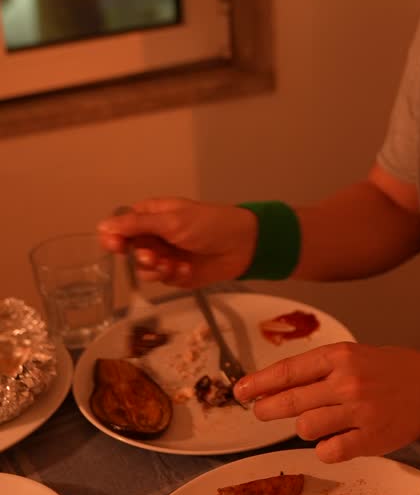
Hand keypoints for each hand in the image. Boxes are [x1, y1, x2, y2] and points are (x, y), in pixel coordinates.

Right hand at [97, 197, 257, 287]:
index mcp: (152, 215)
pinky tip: (188, 269)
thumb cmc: (208, 224)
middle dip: (142, 255)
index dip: (115, 236)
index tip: (114, 245)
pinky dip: (173, 275)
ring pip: (143, 269)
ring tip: (175, 264)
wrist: (242, 245)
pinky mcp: (176, 274)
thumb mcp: (171, 221)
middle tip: (154, 256)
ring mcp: (165, 255)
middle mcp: (155, 235)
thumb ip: (137, 225)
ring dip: (157, 268)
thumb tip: (102, 226)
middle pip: (130, 250)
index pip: (122, 225)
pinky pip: (162, 279)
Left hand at [234, 342, 419, 460]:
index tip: (240, 391)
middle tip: (259, 412)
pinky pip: (329, 452)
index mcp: (342, 356)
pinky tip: (335, 441)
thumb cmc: (392, 370)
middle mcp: (348, 382)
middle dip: (267, 409)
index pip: (289, 371)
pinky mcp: (371, 439)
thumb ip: (321, 370)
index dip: (260, 383)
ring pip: (307, 428)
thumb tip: (277, 387)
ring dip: (306, 428)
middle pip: (291, 401)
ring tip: (320, 422)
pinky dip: (325, 449)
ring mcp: (359, 412)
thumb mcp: (356, 356)